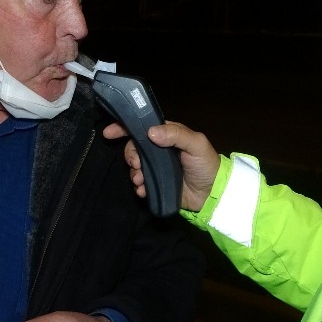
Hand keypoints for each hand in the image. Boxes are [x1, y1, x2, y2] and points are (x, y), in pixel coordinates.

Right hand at [103, 120, 219, 212]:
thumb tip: (150, 132)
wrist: (212, 194)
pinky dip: (139, 187)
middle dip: (131, 156)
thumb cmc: (206, 164)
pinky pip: (140, 184)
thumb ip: (176, 134)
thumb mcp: (196, 144)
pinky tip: (144, 190)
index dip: (124, 127)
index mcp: (167, 135)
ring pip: (134, 166)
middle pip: (134, 148)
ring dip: (134, 173)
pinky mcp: (156, 184)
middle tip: (137, 165)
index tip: (109, 133)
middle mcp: (158, 149)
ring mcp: (157, 167)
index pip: (142, 126)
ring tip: (141, 181)